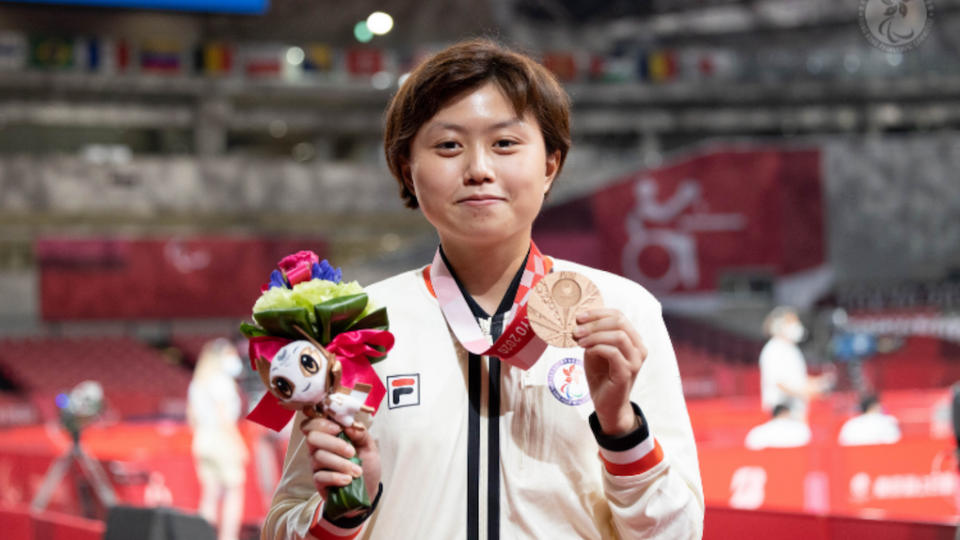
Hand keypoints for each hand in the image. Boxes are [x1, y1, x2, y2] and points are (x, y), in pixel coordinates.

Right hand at [300, 414, 381, 501]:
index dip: (321, 423)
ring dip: (340, 463)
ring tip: (357, 471)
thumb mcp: (369, 446)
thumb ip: (360, 433)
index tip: (338, 428)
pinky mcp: (318, 482)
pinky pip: (320, 476)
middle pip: (312, 438)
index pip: (312, 424)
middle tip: (351, 452)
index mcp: (329, 435)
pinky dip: (336, 477)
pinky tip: (348, 480)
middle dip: (333, 443)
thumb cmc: (366, 463)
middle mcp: (319, 448)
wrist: (368, 489)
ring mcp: (317, 465)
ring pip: (318, 457)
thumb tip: (349, 426)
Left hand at [574, 308, 647, 436]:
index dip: (598, 313)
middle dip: (595, 323)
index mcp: (633, 339)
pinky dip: (597, 348)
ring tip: (580, 341)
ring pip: (618, 335)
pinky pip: (613, 352)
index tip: (579, 317)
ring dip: (595, 335)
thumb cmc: (601, 375)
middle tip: (577, 330)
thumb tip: (579, 320)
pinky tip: (587, 351)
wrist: (607, 404)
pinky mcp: (627, 372)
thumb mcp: (595, 350)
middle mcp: (638, 347)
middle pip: (620, 322)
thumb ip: (593, 335)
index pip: (619, 315)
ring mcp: (635, 360)